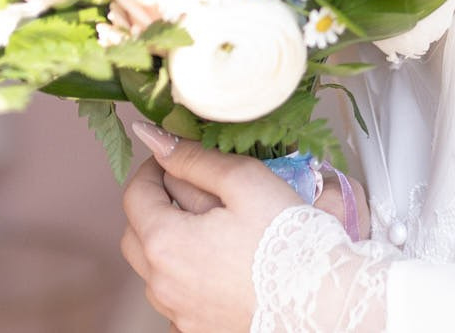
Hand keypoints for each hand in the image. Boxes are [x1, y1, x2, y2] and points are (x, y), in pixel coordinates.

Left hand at [119, 120, 301, 332]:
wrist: (319, 298)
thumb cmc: (285, 239)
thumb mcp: (244, 180)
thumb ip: (195, 158)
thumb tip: (155, 139)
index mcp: (164, 243)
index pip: (135, 194)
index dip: (153, 167)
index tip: (177, 158)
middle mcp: (160, 284)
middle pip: (135, 234)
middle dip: (155, 205)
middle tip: (191, 188)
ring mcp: (177, 312)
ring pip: (154, 270)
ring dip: (170, 243)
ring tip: (213, 228)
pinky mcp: (195, 329)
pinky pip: (177, 297)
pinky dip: (187, 276)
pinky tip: (220, 265)